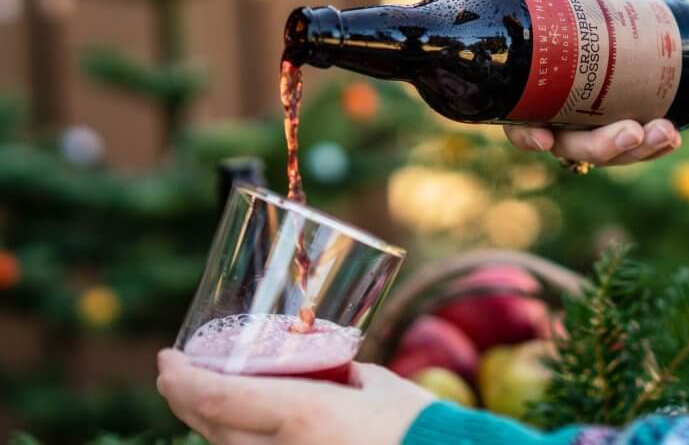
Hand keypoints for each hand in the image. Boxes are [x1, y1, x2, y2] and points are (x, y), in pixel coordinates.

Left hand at [156, 349, 434, 444]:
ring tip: (203, 397)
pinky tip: (237, 427)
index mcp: (302, 416)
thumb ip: (340, 375)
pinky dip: (238, 442)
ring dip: (209, 423)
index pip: (217, 399)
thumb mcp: (376, 385)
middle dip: (185, 399)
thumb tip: (321, 367)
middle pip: (212, 428)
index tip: (165, 358)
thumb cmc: (417, 422)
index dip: (180, 379)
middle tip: (175, 373)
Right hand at [503, 0, 681, 165]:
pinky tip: (672, 136)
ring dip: (640, 150)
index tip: (545, 139)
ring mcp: (596, 131)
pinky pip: (639, 151)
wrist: (644, 31)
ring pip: (611, 154)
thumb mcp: (603, 3)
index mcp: (541, 94)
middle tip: (632, 131)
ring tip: (666, 132)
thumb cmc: (607, 20)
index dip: (528, 137)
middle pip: (574, 147)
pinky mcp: (627, 135)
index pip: (522, 125)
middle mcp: (565, 120)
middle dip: (604, 147)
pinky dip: (656, 148)